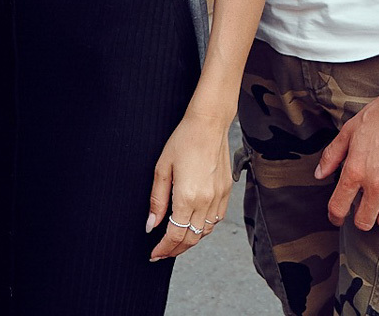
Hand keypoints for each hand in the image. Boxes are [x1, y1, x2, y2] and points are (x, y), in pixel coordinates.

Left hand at [145, 111, 232, 260]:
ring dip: (190, 240)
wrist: (209, 123)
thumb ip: (157, 200)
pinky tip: (193, 224)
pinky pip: (216, 219)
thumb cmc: (183, 140)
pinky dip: (204, 228)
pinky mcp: (227, 191)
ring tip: (176, 240)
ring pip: (205, 232)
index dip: (163, 248)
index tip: (154, 254)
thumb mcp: (162, 169)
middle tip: (162, 253)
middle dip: (175, 250)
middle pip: (191, 239)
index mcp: (188, 197)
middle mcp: (206, 201)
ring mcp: (219, 197)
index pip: (175, 235)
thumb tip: (151, 226)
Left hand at [314, 87, 378, 231]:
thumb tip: (319, 175)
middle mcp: (376, 184)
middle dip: (359, 218)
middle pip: (364, 222)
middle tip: (361, 208)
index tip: (337, 218)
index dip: (335, 217)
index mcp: (355, 170)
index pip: (338, 208)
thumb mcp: (348, 131)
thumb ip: (332, 155)